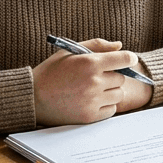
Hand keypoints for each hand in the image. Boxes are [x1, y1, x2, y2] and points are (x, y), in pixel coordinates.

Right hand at [31, 39, 148, 125]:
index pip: (125, 59)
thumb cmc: (51, 72)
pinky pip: (111, 110)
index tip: (127, 60)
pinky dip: (105, 105)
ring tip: (93, 90)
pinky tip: (91, 101)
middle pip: (121, 78)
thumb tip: (120, 46)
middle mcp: (94, 82)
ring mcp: (92, 101)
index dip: (129, 59)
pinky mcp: (90, 116)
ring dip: (110, 91)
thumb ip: (97, 45)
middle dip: (112, 76)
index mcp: (89, 63)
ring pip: (118, 94)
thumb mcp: (70, 51)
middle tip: (97, 77)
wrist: (33, 98)